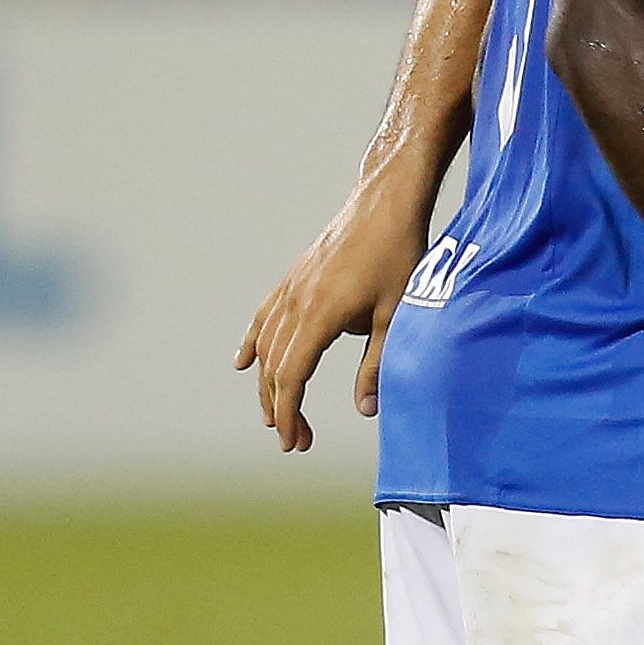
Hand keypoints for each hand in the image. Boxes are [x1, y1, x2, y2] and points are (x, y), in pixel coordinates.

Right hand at [235, 178, 433, 452]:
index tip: (294, 441)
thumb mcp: (397, 314)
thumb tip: (365, 411)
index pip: (292, 376)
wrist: (385, 203)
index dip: (289, 412)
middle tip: (295, 440)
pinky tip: (243, 363)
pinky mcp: (294, 279)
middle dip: (280, 407)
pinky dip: (253, 343)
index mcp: (320, 314)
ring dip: (267, 382)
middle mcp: (296, 302)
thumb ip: (378, 364)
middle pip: (274, 366)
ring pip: (266, 344)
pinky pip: (264, 317)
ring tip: (274, 414)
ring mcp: (291, 288)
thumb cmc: (400, 255)